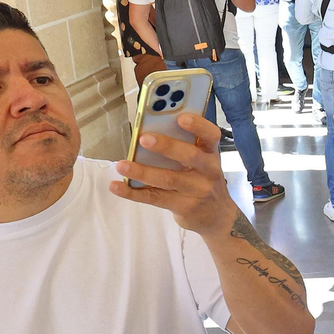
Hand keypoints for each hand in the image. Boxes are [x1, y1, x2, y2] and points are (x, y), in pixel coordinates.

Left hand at [109, 113, 238, 237]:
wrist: (216, 216)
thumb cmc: (202, 181)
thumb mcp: (202, 163)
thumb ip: (184, 148)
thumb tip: (148, 132)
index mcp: (210, 154)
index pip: (211, 135)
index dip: (198, 125)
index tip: (181, 117)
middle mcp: (208, 171)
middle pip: (190, 156)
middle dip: (167, 146)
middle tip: (144, 139)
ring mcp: (196, 190)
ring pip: (168, 179)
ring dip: (143, 171)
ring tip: (122, 165)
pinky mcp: (183, 206)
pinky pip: (155, 198)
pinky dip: (133, 193)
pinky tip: (117, 186)